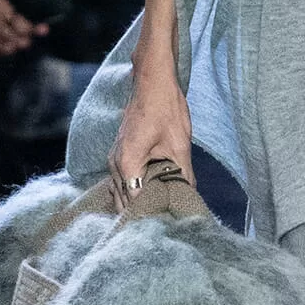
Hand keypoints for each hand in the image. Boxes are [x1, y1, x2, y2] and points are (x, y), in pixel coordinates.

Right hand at [109, 69, 191, 209]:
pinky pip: (121, 181)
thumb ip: (184, 174)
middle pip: (123, 202)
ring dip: (136, 203)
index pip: (134, 202)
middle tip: (163, 222)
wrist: (152, 82)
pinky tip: (150, 195)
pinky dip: (132, 191)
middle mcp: (115, 164)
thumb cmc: (165, 108)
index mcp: (127, 163)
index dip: (150, 214)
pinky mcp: (119, 154)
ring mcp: (114, 159)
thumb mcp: (180, 144)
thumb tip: (190, 195)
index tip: (165, 223)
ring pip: (120, 192)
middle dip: (141, 213)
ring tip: (158, 212)